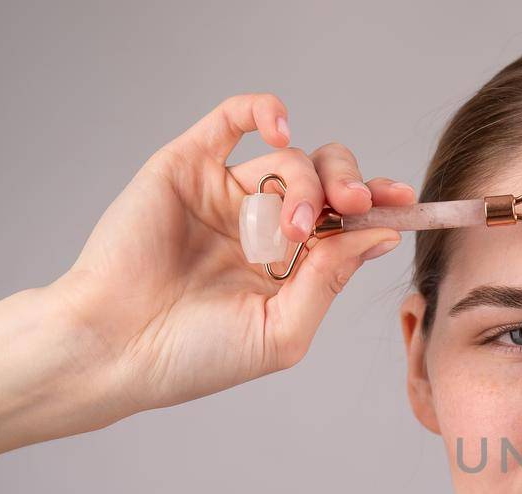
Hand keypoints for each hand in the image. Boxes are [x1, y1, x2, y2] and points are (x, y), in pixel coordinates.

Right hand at [53, 92, 412, 418]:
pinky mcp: (188, 166)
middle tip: (353, 207)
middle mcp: (264, 224)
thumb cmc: (194, 356)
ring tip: (294, 227)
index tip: (406, 203)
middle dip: (351, 187)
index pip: (348, 222)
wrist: (115, 349)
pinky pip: (232, 118)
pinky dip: (264, 111)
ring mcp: (227, 193)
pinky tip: (281, 128)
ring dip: (306, 183)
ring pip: (290, 158)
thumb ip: (331, 280)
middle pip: (327, 181)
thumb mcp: (283, 330)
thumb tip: (382, 234)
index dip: (380, 207)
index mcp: (292, 264)